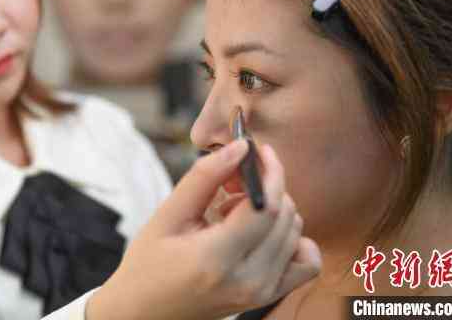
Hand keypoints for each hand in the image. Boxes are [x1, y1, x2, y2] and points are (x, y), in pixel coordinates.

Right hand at [87, 140, 320, 319]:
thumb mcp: (167, 215)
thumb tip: (239, 147)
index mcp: (215, 259)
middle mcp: (247, 281)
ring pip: (295, 231)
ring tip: (233, 212)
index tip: (257, 150)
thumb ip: (203, 178)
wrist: (145, 310)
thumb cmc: (148, 263)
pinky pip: (307, 262)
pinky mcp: (268, 297)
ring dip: (273, 209)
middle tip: (230, 183)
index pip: (265, 207)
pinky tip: (263, 232)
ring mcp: (261, 293)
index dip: (268, 171)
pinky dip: (294, 239)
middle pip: (284, 216)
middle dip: (265, 186)